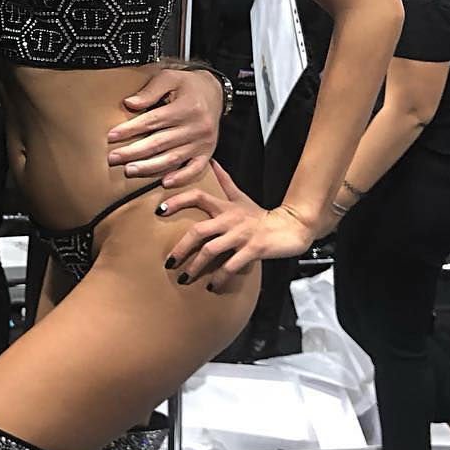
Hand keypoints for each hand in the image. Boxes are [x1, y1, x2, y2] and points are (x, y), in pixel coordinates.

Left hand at [108, 69, 221, 187]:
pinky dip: (181, 178)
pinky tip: (164, 183)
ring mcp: (203, 142)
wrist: (215, 92)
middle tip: (113, 158)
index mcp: (186, 107)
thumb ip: (150, 90)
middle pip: (160, 143)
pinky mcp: (207, 152)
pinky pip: (195, 169)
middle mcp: (196, 127)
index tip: (111, 136)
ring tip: (129, 170)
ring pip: (173, 158)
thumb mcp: (170, 77)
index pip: (153, 121)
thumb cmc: (187, 84)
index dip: (131, 129)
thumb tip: (129, 103)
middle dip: (134, 152)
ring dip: (149, 167)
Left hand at [158, 161, 315, 287]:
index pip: (198, 197)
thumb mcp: (241, 198)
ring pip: (211, 250)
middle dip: (181, 248)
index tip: (159, 210)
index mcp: (225, 206)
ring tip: (185, 278)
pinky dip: (219, 277)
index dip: (178, 201)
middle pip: (199, 231)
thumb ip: (225, 182)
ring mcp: (240, 235)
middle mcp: (230, 219)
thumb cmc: (260, 216)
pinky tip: (211, 286)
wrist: (290, 227)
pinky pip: (231, 266)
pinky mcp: (252, 250)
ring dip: (196, 266)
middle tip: (169, 262)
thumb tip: (213, 163)